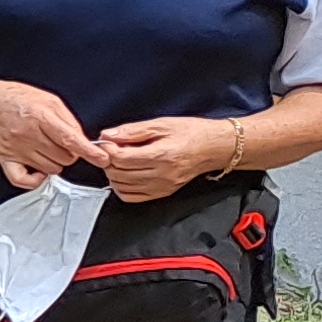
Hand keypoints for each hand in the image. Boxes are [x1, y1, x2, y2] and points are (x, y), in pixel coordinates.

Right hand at [0, 78, 96, 192]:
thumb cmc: (16, 99)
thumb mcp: (48, 99)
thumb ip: (67, 119)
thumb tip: (82, 139)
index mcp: (40, 116)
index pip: (70, 139)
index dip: (89, 151)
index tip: (102, 158)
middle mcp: (27, 134)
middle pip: (64, 157)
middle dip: (70, 153)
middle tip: (62, 143)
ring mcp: (15, 149)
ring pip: (51, 169)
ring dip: (56, 162)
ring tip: (48, 150)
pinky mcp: (5, 160)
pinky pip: (24, 181)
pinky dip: (36, 179)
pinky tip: (38, 169)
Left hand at [95, 114, 238, 203]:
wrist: (213, 148)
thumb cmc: (191, 133)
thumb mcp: (161, 125)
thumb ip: (132, 131)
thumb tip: (107, 135)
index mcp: (162, 156)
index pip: (121, 159)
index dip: (108, 149)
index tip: (107, 141)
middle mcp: (162, 175)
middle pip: (118, 173)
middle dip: (108, 160)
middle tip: (112, 149)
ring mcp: (162, 187)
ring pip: (122, 186)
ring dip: (113, 173)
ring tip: (119, 160)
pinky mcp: (163, 193)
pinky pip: (131, 196)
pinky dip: (122, 186)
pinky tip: (125, 174)